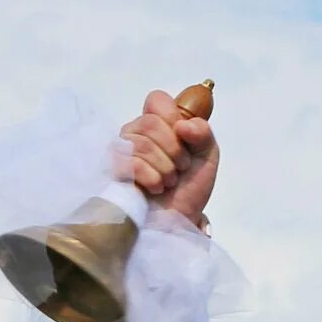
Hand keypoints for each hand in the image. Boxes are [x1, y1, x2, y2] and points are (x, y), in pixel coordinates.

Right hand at [120, 88, 216, 229]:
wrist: (179, 221)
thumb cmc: (189, 188)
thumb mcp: (207, 156)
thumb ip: (203, 133)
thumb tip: (183, 126)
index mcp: (157, 124)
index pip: (156, 100)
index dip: (172, 117)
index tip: (184, 138)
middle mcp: (136, 133)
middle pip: (150, 122)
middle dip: (174, 149)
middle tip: (180, 168)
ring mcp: (122, 151)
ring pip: (142, 143)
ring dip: (165, 167)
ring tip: (169, 181)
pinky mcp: (114, 172)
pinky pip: (131, 163)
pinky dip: (152, 178)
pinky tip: (156, 188)